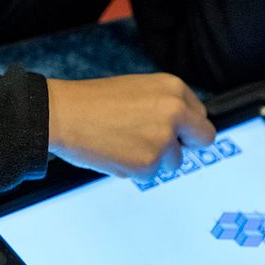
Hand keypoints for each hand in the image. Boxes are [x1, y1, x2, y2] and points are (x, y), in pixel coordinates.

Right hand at [47, 73, 216, 178]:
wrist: (62, 114)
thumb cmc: (91, 102)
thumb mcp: (137, 90)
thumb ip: (163, 106)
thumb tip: (179, 130)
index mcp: (173, 88)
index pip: (199, 115)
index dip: (184, 127)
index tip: (171, 133)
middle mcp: (176, 112)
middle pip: (202, 138)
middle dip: (184, 146)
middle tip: (162, 149)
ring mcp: (163, 140)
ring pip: (172, 162)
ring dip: (151, 160)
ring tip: (121, 146)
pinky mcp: (148, 164)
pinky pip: (148, 175)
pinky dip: (131, 170)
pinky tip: (113, 154)